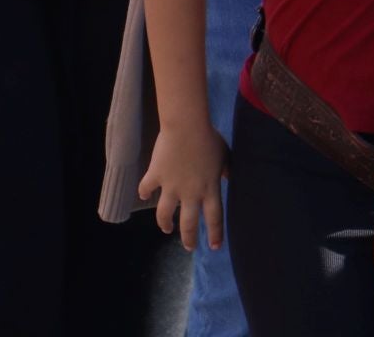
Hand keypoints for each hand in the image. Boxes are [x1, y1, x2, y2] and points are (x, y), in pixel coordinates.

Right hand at [138, 122, 227, 250]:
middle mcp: (190, 193)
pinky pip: (146, 188)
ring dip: (165, 223)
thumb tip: (229, 176)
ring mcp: (171, 186)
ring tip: (166, 228)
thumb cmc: (209, 138)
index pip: (214, 218)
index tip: (214, 247)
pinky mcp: (156, 176)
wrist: (186, 126)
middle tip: (189, 247)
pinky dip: (144, 192)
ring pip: (164, 214)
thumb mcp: (225, 155)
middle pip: (189, 224)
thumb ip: (227, 169)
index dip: (215, 234)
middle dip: (189, 238)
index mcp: (210, 189)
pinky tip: (143, 195)